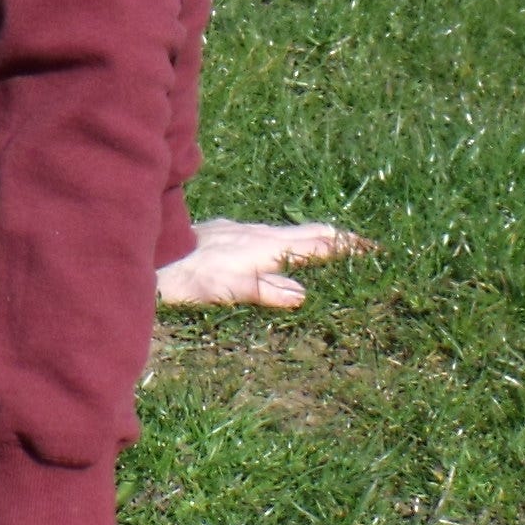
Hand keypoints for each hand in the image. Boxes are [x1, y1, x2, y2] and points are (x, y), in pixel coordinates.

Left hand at [156, 218, 370, 308]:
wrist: (150, 254)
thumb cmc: (187, 278)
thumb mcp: (226, 289)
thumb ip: (263, 290)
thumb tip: (303, 294)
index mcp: (264, 247)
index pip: (316, 244)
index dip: (346, 247)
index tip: (374, 248)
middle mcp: (256, 233)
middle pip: (306, 232)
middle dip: (336, 237)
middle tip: (362, 244)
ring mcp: (240, 230)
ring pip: (286, 231)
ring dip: (312, 237)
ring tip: (329, 243)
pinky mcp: (224, 232)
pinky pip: (268, 233)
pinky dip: (287, 238)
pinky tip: (277, 245)